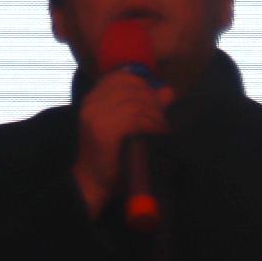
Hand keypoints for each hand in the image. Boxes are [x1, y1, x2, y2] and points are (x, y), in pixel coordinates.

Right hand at [72, 70, 173, 213]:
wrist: (92, 183)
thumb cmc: (111, 155)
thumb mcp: (125, 125)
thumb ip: (144, 106)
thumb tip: (168, 92)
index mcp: (92, 99)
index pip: (121, 77)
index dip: (143, 84)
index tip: (155, 100)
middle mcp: (92, 104)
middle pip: (131, 88)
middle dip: (153, 101)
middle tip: (163, 116)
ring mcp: (96, 116)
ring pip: (136, 104)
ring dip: (155, 115)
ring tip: (162, 127)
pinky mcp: (104, 131)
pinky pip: (136, 119)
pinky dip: (151, 124)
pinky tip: (157, 133)